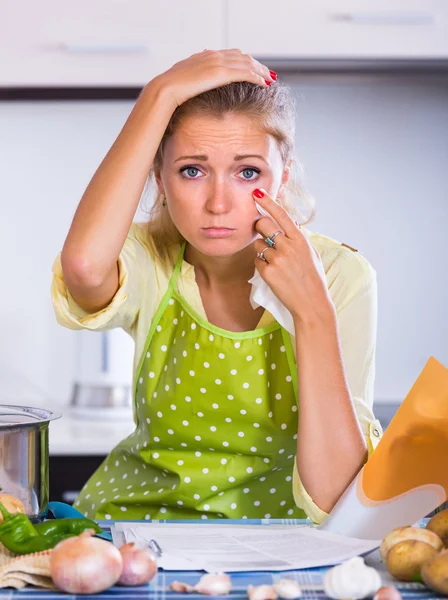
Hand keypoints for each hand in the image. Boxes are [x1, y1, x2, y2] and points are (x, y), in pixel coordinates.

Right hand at [154, 48, 276, 108]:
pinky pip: (245, 73)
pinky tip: (264, 84)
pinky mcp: (221, 73)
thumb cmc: (171, 88)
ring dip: (261, 71)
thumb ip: (195, 71)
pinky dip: (257, 77)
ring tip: (270, 79)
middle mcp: (214, 55)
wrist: (166, 89)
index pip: (232, 54)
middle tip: (268, 73)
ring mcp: (218, 63)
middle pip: (243, 57)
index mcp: (206, 55)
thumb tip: (199, 70)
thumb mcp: (184, 76)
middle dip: (257, 65)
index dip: (245, 61)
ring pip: (247, 64)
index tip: (254, 68)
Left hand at [253, 188, 334, 322]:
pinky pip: (257, 261)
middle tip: (263, 234)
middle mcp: (289, 246)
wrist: (311, 303)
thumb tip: (291, 224)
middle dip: (260, 227)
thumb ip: (299, 239)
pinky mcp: (268, 272)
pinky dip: (262, 266)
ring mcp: (278, 259)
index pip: (281, 215)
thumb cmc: (313, 279)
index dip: (268, 202)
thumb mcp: (311, 254)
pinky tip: (274, 275)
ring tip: (277, 264)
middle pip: (263, 224)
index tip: (257, 193)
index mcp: (301, 239)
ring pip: (258, 245)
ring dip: (263, 251)